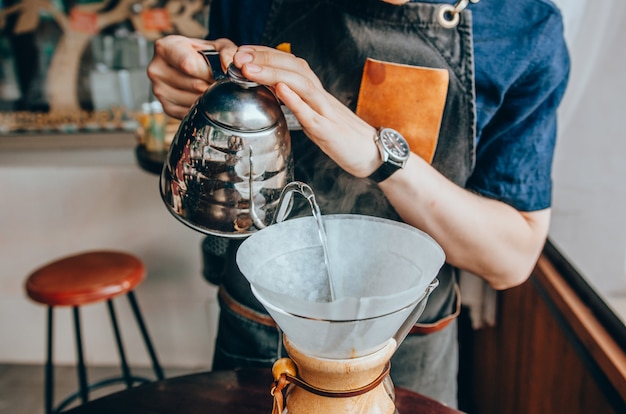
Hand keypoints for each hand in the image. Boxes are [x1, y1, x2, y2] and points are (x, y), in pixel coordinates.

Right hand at [147, 36, 237, 118]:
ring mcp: (159, 90)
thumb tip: (231, 66)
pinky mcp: (166, 107)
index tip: (221, 73)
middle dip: (213, 86)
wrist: (192, 67)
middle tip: (220, 82)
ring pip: (194, 101)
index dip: (210, 72)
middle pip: (194, 85)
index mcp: (165, 47)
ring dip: (210, 99)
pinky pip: (191, 112)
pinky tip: (204, 97)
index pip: (189, 64)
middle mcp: (157, 69)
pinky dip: (202, 108)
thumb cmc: (203, 55)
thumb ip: (228, 52)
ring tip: (211, 88)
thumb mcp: (218, 46)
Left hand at [232, 46, 380, 177]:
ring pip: (301, 85)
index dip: (266, 54)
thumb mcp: (316, 116)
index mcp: (316, 93)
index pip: (290, 64)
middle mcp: (320, 97)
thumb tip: (274, 91)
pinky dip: (295, 100)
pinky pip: (312, 114)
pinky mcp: (330, 131)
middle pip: (294, 68)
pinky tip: (280, 89)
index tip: (243, 50)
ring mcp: (326, 113)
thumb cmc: (343, 137)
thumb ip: (298, 103)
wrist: (373, 154)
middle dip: (264, 58)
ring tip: (250, 68)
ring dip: (273, 74)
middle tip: (240, 55)